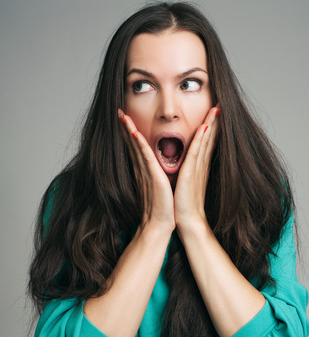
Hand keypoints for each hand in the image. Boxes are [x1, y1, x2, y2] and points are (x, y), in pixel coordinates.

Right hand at [118, 109, 174, 233]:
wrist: (159, 224)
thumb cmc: (162, 208)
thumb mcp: (159, 187)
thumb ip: (156, 176)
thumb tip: (158, 170)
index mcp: (145, 171)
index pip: (137, 148)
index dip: (131, 133)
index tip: (126, 119)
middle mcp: (142, 170)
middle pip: (133, 144)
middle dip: (126, 127)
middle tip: (119, 112)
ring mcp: (146, 173)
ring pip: (137, 146)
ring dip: (130, 130)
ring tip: (123, 115)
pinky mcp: (152, 177)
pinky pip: (145, 157)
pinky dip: (139, 145)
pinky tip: (135, 133)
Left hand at [174, 106, 219, 231]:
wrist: (189, 222)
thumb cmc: (185, 205)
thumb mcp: (186, 184)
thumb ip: (187, 172)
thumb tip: (185, 164)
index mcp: (198, 167)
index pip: (205, 142)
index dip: (211, 127)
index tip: (215, 113)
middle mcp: (200, 165)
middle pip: (209, 138)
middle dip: (214, 121)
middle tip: (220, 104)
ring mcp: (197, 169)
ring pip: (204, 141)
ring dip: (210, 124)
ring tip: (216, 109)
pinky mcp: (191, 174)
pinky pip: (196, 152)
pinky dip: (201, 139)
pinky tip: (204, 127)